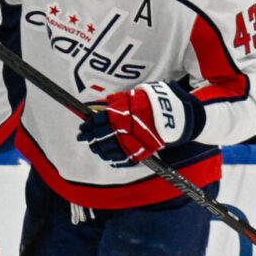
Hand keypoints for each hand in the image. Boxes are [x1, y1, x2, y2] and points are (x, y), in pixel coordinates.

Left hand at [75, 81, 201, 166]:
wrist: (173, 114)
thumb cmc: (152, 103)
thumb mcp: (131, 96)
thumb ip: (116, 102)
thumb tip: (102, 104)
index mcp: (117, 115)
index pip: (95, 122)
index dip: (87, 126)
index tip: (82, 127)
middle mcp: (120, 129)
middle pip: (98, 136)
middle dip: (88, 137)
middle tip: (82, 137)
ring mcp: (129, 142)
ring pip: (106, 149)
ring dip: (97, 148)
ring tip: (93, 147)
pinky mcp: (138, 152)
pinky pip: (120, 159)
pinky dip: (111, 159)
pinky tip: (106, 156)